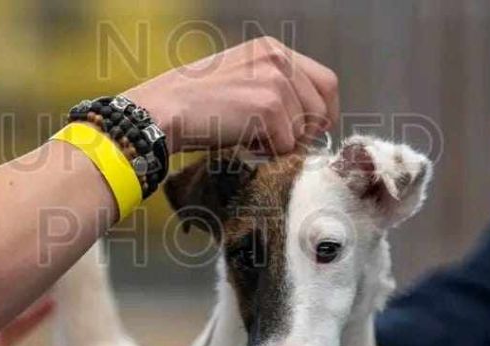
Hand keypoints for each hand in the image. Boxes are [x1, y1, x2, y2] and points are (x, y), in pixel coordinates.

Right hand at [125, 36, 338, 154]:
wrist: (164, 111)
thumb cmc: (196, 105)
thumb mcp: (241, 80)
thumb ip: (275, 88)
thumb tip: (313, 120)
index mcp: (271, 49)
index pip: (325, 81)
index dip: (324, 111)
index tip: (313, 131)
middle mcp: (277, 58)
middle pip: (320, 108)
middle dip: (304, 133)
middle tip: (273, 143)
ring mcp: (274, 80)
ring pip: (303, 130)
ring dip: (280, 144)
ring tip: (248, 138)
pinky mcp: (268, 106)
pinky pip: (285, 145)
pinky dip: (265, 153)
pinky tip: (241, 142)